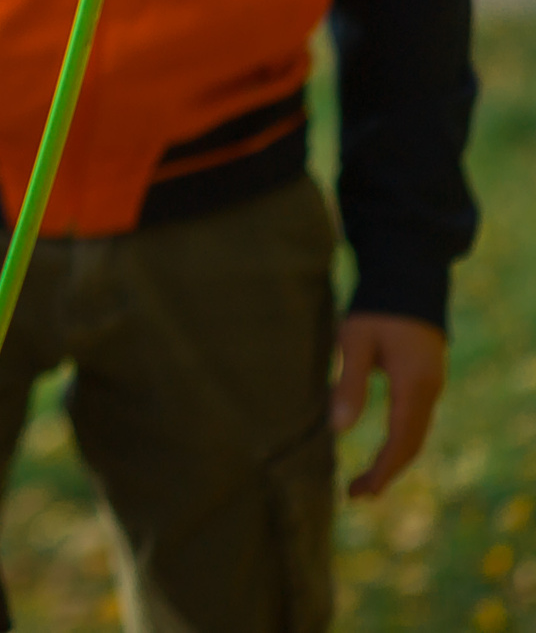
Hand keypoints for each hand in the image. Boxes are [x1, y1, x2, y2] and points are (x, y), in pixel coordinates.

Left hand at [334, 312, 446, 497]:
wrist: (408, 278)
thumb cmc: (377, 308)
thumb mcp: (355, 341)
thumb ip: (350, 383)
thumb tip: (339, 429)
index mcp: (414, 385)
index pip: (400, 441)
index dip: (381, 470)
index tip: (360, 492)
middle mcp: (429, 390)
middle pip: (412, 444)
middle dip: (387, 471)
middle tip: (357, 493)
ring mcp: (431, 384)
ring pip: (416, 433)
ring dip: (394, 458)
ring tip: (366, 479)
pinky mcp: (426, 378)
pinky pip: (416, 419)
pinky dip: (401, 440)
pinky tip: (383, 447)